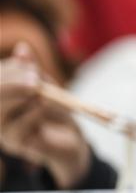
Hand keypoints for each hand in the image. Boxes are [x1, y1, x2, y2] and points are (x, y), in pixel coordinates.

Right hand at [0, 42, 89, 188]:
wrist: (71, 137)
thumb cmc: (53, 107)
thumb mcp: (45, 84)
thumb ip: (31, 69)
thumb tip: (22, 47)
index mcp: (0, 97)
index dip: (7, 70)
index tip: (29, 64)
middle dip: (12, 83)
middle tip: (36, 79)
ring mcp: (2, 130)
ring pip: (1, 110)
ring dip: (25, 97)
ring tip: (44, 94)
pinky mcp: (15, 144)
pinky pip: (18, 126)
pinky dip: (34, 113)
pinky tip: (45, 107)